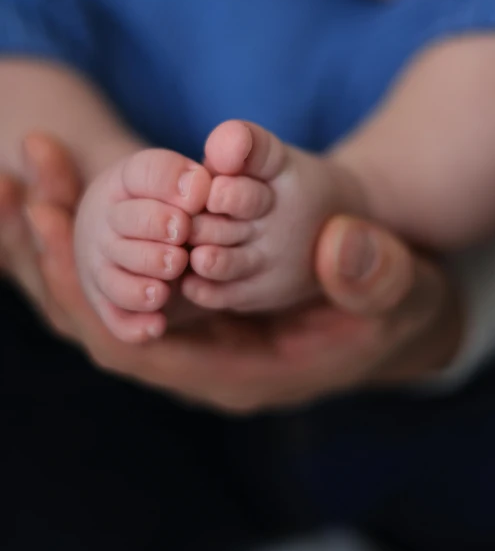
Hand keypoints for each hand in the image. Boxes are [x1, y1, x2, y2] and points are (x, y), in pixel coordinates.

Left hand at [0, 134, 461, 410]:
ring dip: (68, 246)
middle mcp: (201, 360)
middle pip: (103, 324)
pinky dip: (99, 238)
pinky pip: (130, 277)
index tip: (47, 229)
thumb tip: (339, 244)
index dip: (86, 295)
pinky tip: (76, 190)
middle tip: (26, 190)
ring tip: (36, 177)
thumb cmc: (395, 307)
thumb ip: (375, 274)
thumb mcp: (400, 291)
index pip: (135, 350)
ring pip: (109, 301)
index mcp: (237, 372)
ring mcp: (195, 333)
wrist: (392, 312)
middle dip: (58, 263)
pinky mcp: (196, 305)